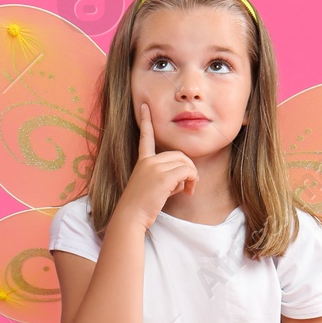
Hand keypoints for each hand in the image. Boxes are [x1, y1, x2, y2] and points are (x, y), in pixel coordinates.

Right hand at [114, 103, 197, 229]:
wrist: (130, 216)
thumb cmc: (141, 206)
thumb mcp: (151, 186)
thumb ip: (165, 175)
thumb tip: (186, 176)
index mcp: (142, 161)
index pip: (145, 137)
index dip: (145, 121)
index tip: (145, 106)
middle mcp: (148, 161)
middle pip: (179, 154)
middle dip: (189, 169)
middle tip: (188, 186)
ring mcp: (154, 168)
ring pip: (186, 163)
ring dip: (192, 177)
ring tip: (186, 190)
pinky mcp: (163, 176)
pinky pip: (187, 171)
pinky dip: (192, 181)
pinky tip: (187, 192)